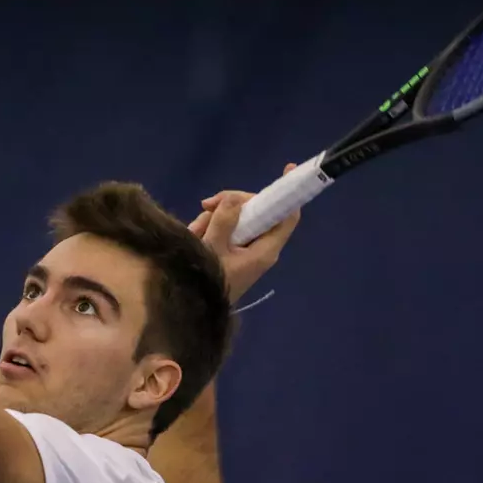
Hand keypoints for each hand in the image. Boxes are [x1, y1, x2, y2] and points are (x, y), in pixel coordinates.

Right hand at [187, 163, 303, 302]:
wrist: (194, 313)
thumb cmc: (208, 283)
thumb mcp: (212, 249)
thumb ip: (224, 221)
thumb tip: (233, 201)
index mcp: (266, 249)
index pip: (288, 216)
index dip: (289, 192)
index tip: (287, 169)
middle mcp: (261, 247)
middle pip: (257, 210)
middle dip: (230, 205)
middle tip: (207, 206)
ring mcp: (247, 250)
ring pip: (237, 218)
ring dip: (213, 219)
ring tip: (195, 232)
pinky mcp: (234, 253)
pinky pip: (226, 230)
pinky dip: (209, 229)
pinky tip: (195, 236)